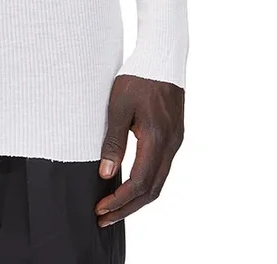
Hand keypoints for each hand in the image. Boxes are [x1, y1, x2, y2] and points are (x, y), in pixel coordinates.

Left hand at [95, 73, 183, 226]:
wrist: (163, 57)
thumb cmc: (138, 77)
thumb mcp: (119, 106)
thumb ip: (114, 141)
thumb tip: (105, 174)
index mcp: (157, 138)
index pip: (140, 182)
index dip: (120, 200)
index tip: (100, 209)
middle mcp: (171, 145)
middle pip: (152, 190)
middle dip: (127, 208)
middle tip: (103, 218)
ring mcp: (175, 142)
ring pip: (158, 182)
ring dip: (137, 198)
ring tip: (113, 207)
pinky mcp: (174, 137)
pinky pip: (161, 169)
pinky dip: (145, 184)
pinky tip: (129, 185)